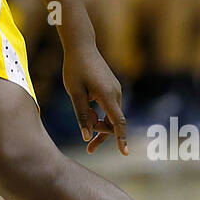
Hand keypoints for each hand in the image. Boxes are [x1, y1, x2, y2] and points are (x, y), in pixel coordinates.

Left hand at [62, 40, 126, 155]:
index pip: (117, 122)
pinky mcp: (112, 88)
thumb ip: (81, 115)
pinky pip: (109, 108)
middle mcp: (116, 93)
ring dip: (99, 124)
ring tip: (84, 126)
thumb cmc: (75, 68)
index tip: (125, 152)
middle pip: (113, 123)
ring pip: (111, 116)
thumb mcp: (74, 93)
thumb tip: (86, 136)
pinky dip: (100, 114)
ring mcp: (115, 90)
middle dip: (101, 134)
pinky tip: (87, 108)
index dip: (120, 138)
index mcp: (107, 95)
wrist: (81, 46)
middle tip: (89, 148)